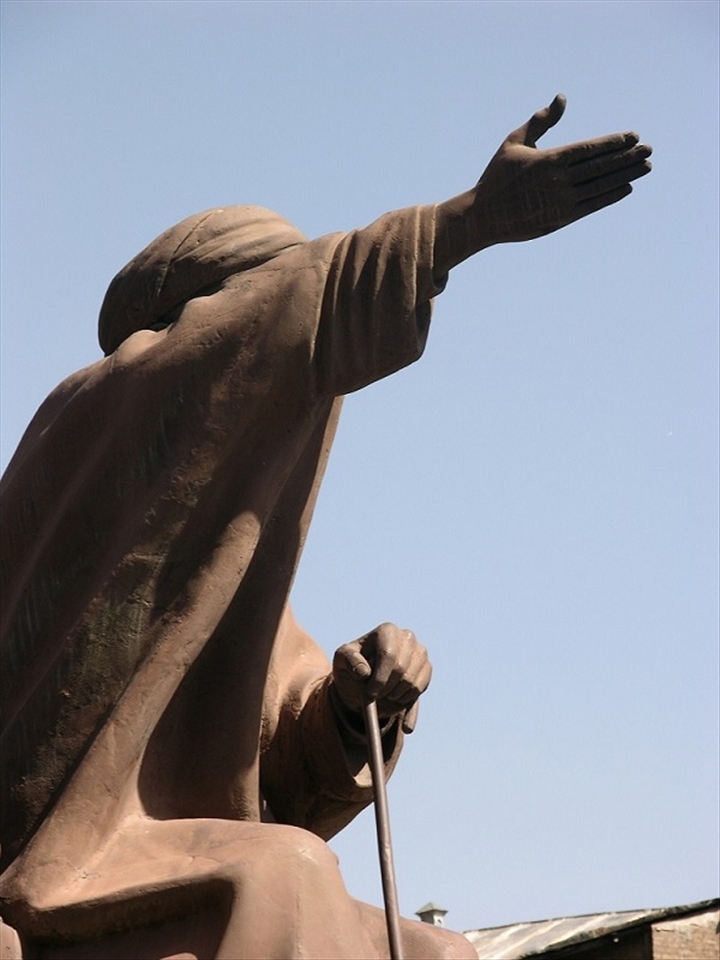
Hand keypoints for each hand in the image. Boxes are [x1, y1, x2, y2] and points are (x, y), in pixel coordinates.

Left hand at [332, 623, 431, 733]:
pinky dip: (407, 702)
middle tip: (375, 697)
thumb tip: (363, 672)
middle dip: (386, 688)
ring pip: (411, 682)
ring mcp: (420, 653)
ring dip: (394, 695)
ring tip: (382, 693)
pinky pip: (419, 689)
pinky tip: (396, 703)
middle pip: (401, 669)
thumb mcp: (342, 660)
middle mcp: (407, 638)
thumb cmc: (352, 665)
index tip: (370, 694)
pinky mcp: (426, 669)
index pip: (388, 654)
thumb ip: (350, 661)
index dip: (380, 678)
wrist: (365, 678)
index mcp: (387, 631)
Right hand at [474, 94, 651, 244]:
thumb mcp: (514, 143)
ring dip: (626, 176)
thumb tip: (562, 98)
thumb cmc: (497, 177)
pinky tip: (625, 187)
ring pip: (601, 186)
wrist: (483, 216)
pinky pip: (593, 205)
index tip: (633, 136)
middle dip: (627, 157)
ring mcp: (562, 201)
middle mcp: (559, 181)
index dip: (614, 142)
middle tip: (648, 149)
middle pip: (601, 166)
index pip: (590, 148)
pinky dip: (611, 196)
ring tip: (645, 167)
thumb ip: (540, 121)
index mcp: (548, 160)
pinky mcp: (561, 219)